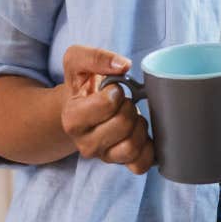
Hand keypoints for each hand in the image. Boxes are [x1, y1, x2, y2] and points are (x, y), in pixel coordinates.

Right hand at [60, 45, 153, 173]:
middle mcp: (84, 143)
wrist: (81, 106)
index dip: (116, 92)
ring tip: (132, 116)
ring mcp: (103, 156)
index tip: (113, 89)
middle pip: (122, 125)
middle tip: (124, 102)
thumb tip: (122, 66)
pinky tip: (142, 134)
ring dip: (139, 126)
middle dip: (129, 107)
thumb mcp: (78, 61)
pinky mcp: (120, 164)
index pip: (106, 105)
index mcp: (72, 119)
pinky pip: (141, 164)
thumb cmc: (83, 84)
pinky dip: (148, 149)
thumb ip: (95, 57)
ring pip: (131, 147)